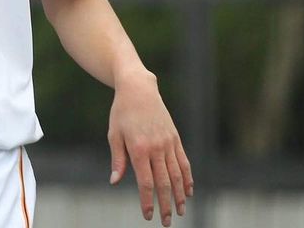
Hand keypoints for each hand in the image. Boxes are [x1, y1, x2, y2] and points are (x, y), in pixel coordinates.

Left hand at [108, 70, 192, 224]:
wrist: (138, 88)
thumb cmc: (122, 112)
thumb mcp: (114, 134)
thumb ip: (118, 159)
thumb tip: (115, 181)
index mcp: (139, 148)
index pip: (146, 182)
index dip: (148, 201)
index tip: (148, 216)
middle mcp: (156, 147)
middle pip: (164, 183)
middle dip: (166, 205)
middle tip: (167, 222)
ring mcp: (168, 143)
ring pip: (177, 175)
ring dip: (180, 196)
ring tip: (181, 211)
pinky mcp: (175, 138)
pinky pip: (184, 162)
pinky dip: (188, 178)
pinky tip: (189, 191)